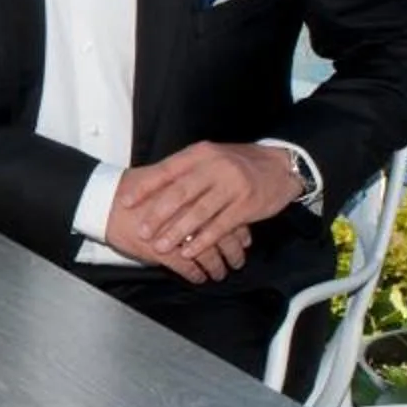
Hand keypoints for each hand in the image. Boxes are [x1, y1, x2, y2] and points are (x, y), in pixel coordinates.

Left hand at [108, 142, 294, 281]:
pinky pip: (220, 225)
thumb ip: (185, 170)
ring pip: (199, 212)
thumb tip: (150, 185)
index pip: (167, 170)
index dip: (146, 187)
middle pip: (181, 193)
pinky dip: (203, 240)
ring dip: (177, 232)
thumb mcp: (211, 158)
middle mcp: (215, 167)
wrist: (282, 167)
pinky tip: (189, 251)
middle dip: (158, 215)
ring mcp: (232, 186)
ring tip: (160, 247)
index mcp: (201, 154)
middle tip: (141, 231)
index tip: (125, 201)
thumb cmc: (238, 164)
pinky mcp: (247, 204)